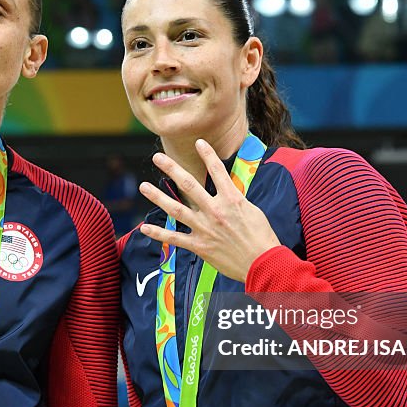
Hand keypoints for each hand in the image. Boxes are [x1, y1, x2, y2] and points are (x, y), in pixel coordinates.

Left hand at [138, 139, 280, 282]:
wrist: (264, 264)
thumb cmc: (263, 238)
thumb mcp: (253, 212)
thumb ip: (236, 201)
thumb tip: (227, 193)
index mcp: (232, 200)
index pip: (218, 171)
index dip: (208, 155)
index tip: (198, 142)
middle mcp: (215, 211)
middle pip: (189, 185)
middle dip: (172, 169)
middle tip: (158, 157)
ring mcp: (205, 228)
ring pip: (176, 209)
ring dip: (158, 197)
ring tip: (143, 187)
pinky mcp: (200, 246)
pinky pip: (175, 238)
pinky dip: (158, 234)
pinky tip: (144, 227)